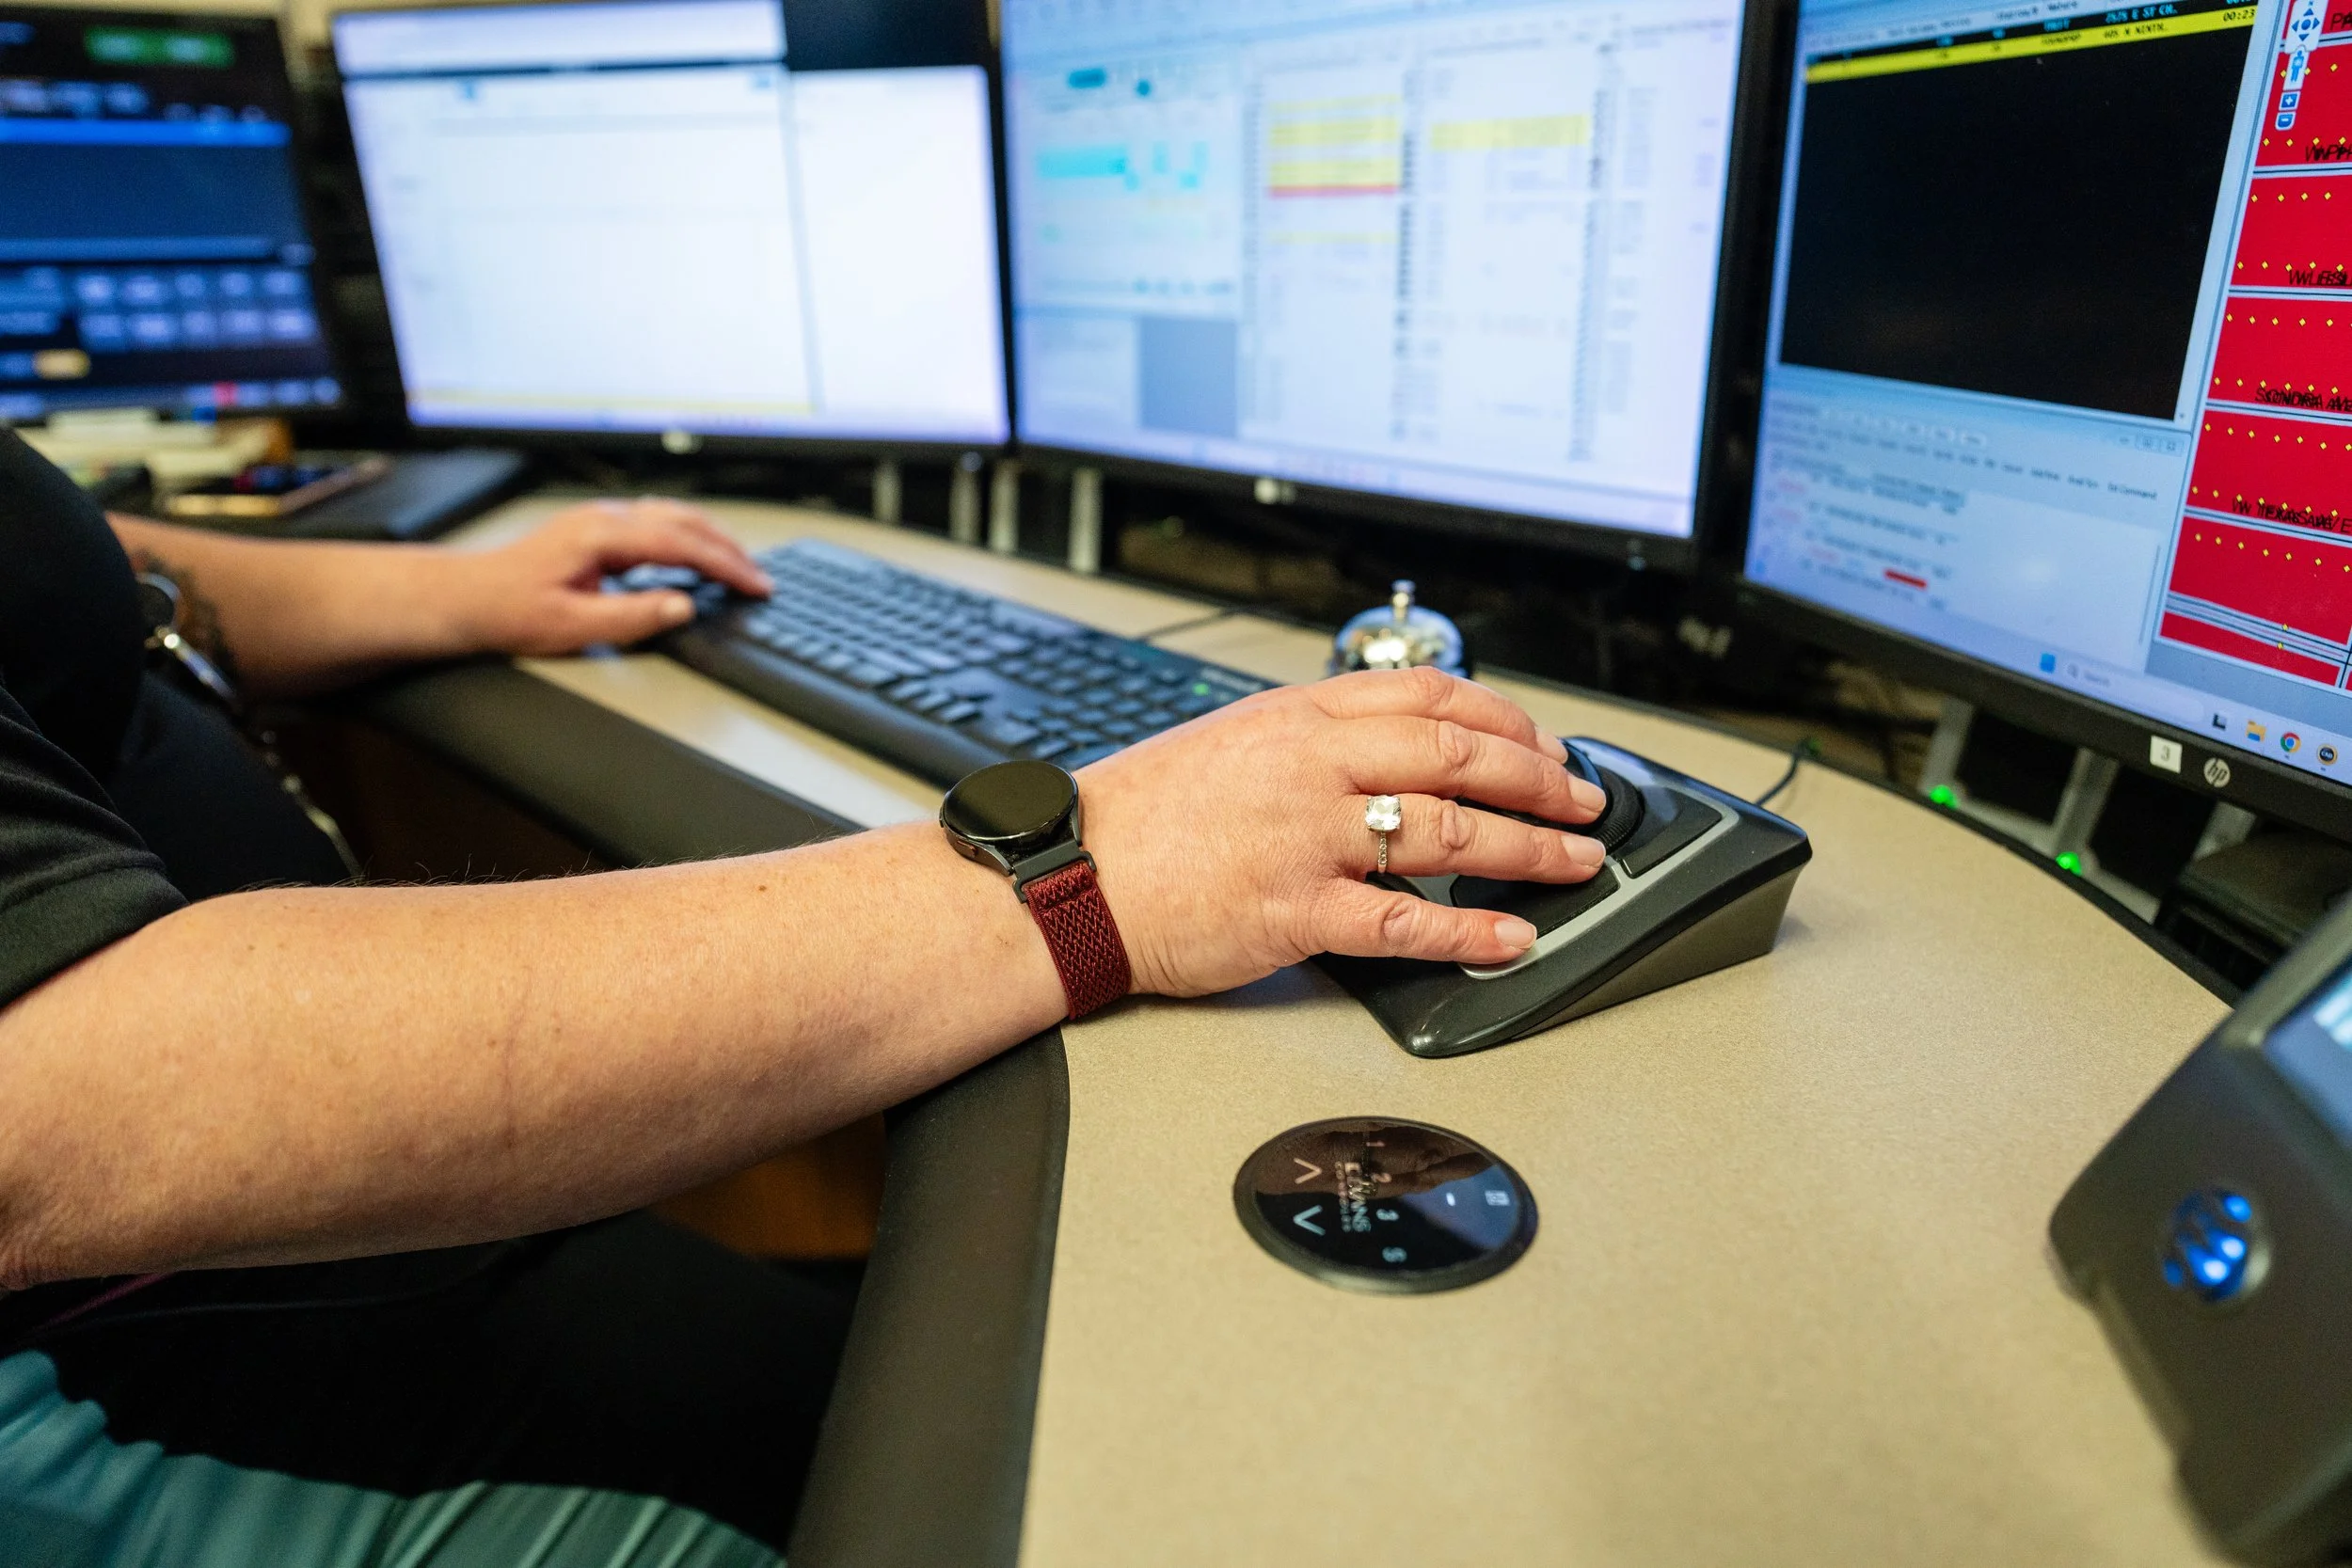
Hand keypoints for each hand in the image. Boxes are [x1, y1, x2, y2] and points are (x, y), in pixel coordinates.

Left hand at [442, 499, 773, 656]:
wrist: (465, 597)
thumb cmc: (508, 610)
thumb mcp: (573, 626)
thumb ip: (633, 616)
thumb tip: (683, 605)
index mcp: (602, 535)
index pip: (682, 545)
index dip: (726, 565)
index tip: (756, 584)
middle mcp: (603, 518)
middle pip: (684, 522)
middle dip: (729, 549)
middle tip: (760, 577)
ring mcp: (598, 520)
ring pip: (671, 516)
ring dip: (711, 537)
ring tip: (739, 562)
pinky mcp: (594, 530)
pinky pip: (654, 522)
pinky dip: (687, 535)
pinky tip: (694, 550)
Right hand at [1078, 666, 1607, 996]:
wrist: (1070, 877)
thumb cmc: (1141, 819)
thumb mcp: (1231, 741)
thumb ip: (1313, 741)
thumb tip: (1392, 752)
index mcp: (1298, 715)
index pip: (1430, 694)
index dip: (1507, 719)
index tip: (1545, 746)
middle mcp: (1311, 765)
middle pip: (1458, 755)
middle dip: (1540, 781)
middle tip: (1584, 806)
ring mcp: (1306, 837)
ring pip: (1447, 832)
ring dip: (1528, 850)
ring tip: (1573, 866)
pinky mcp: (1293, 911)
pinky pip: (1402, 923)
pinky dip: (1469, 933)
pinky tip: (1510, 938)